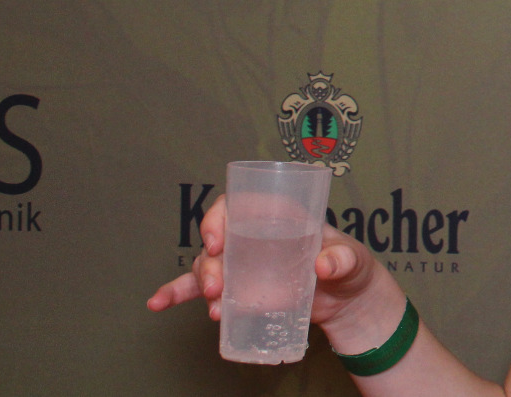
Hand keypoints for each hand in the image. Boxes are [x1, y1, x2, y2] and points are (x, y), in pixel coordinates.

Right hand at [146, 195, 405, 351]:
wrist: (349, 302)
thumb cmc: (350, 267)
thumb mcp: (352, 259)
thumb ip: (342, 259)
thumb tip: (323, 264)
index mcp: (280, 216)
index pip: (240, 203)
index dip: (221, 217)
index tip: (217, 241)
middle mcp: (256, 236)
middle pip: (219, 239)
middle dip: (209, 262)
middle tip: (218, 286)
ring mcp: (244, 264)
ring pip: (208, 265)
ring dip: (201, 284)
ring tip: (214, 308)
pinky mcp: (239, 290)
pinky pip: (200, 289)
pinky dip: (178, 294)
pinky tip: (157, 303)